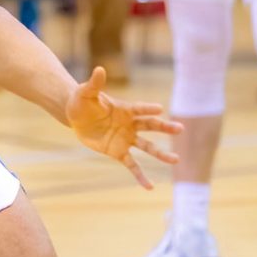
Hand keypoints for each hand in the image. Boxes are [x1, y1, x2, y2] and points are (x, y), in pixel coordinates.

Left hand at [64, 66, 181, 188]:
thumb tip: (99, 69)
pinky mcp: (119, 152)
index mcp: (124, 108)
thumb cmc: (82, 101)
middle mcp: (130, 124)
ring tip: (176, 160)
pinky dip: (140, 176)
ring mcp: (126, 139)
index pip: (139, 108)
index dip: (148, 108)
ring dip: (161, 154)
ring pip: (147, 147)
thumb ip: (95, 83)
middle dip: (165, 127)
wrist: (77, 117)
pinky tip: (149, 187)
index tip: (159, 109)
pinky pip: (132, 165)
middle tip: (180, 128)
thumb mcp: (86, 93)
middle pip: (151, 126)